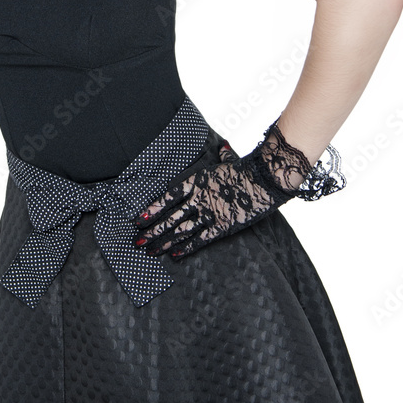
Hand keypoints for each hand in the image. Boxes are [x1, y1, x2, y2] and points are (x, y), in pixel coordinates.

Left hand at [131, 120, 343, 260]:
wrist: (265, 179)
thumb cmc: (247, 168)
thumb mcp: (229, 160)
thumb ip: (221, 157)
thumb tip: (222, 147)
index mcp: (197, 180)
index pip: (168, 197)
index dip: (153, 208)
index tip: (138, 218)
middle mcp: (199, 198)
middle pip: (170, 217)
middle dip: (152, 230)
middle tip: (137, 241)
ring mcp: (210, 213)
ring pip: (181, 231)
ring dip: (164, 242)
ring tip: (150, 250)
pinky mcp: (223, 227)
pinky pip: (201, 240)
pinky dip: (187, 248)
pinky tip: (174, 255)